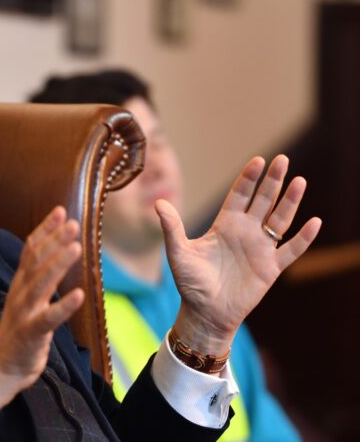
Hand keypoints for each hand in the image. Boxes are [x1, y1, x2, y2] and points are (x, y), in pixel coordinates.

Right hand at [0, 206, 84, 417]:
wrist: (1, 366)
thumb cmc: (20, 329)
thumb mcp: (27, 297)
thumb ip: (39, 275)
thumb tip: (57, 251)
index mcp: (21, 282)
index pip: (31, 250)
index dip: (45, 230)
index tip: (61, 211)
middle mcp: (21, 292)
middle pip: (36, 261)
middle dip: (55, 241)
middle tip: (73, 223)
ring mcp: (24, 312)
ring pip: (41, 284)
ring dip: (59, 264)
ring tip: (76, 248)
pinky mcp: (31, 333)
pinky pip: (49, 318)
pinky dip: (64, 306)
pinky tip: (79, 295)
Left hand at [156, 155, 320, 354]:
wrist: (205, 313)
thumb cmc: (190, 283)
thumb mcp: (178, 253)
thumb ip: (172, 228)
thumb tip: (158, 203)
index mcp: (225, 225)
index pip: (239, 195)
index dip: (249, 178)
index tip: (258, 161)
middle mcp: (245, 232)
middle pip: (262, 201)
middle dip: (273, 181)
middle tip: (283, 160)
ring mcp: (260, 249)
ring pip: (280, 220)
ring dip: (290, 202)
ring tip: (300, 181)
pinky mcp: (271, 268)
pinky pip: (291, 250)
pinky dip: (303, 238)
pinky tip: (314, 222)